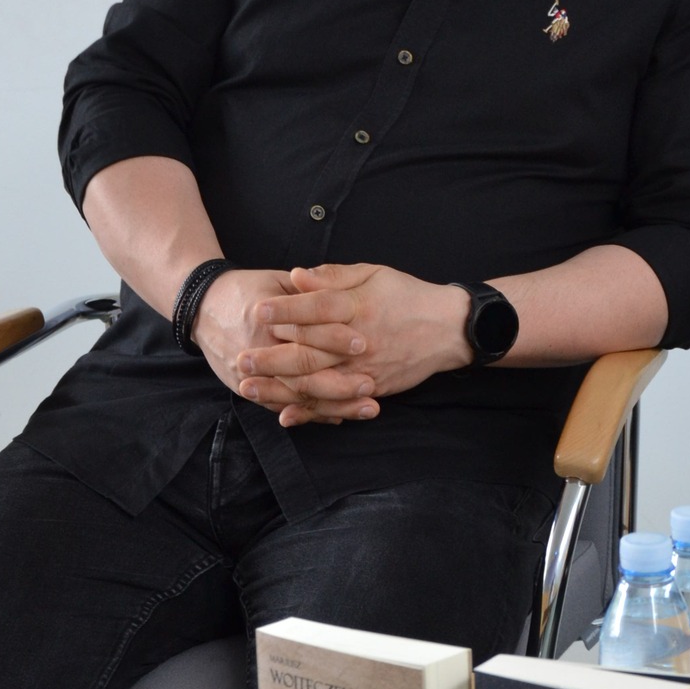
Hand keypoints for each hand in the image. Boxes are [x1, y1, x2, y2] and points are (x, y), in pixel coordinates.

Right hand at [188, 268, 358, 416]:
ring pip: (295, 396)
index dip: (333, 337)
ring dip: (333, 406)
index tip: (363, 343)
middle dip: (338, 382)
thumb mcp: (276, 280)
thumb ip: (308, 288)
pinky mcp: (245, 389)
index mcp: (264, 317)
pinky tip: (339, 416)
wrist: (201, 308)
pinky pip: (281, 406)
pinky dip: (311, 413)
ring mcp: (248, 374)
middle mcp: (256, 349)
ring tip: (368, 409)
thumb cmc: (246, 289)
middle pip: (301, 371)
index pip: (303, 330)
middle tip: (371, 386)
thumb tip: (342, 288)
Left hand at [235, 263, 471, 425]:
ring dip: (281, 387)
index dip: (285, 309)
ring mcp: (365, 369)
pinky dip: (310, 412)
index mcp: (359, 307)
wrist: (448, 329)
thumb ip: (333, 276)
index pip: (316, 308)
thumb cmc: (407, 295)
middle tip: (240, 359)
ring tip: (249, 388)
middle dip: (271, 357)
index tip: (256, 310)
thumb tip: (296, 276)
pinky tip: (285, 415)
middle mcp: (359, 341)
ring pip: (318, 382)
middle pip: (310, 351)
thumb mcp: (374, 273)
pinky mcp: (372, 388)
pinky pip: (337, 404)